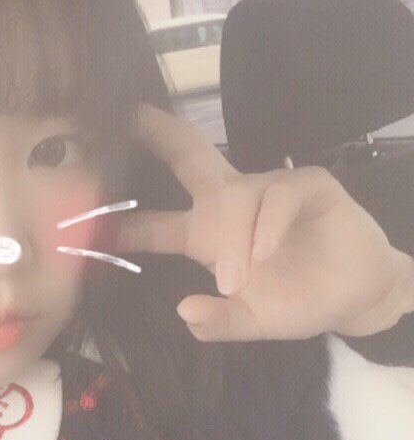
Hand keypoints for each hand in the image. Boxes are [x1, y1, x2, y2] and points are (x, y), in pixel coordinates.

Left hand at [116, 103, 413, 341]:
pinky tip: (265, 251)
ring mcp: (269, 190)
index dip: (125, 222)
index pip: (156, 223)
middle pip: (189, 157)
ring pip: (237, 197)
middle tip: (130, 116)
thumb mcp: (253, 322)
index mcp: (207, 235)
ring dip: (233, 239)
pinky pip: (279, 196)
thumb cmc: (298, 301)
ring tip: (237, 280)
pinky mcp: (308, 185)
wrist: (355, 298)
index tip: (85, 216)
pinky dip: (268, 225)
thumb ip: (220, 322)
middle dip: (159, 134)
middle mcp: (232, 202)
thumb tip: (186, 312)